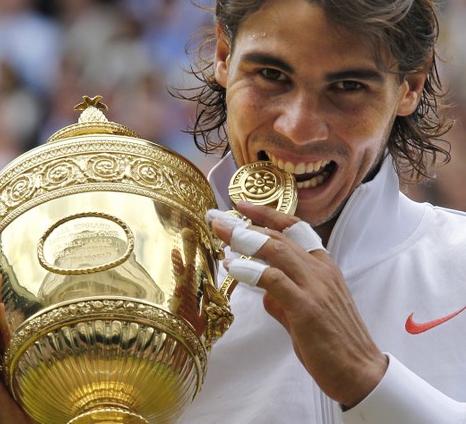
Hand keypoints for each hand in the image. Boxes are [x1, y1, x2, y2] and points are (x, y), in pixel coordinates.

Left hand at [213, 201, 387, 407]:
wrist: (361, 372)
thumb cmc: (334, 343)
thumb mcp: (306, 311)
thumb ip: (283, 297)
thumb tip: (263, 291)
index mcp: (323, 267)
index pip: (295, 228)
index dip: (267, 214)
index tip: (243, 206)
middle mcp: (320, 270)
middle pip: (279, 235)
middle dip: (245, 225)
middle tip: (217, 219)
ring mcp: (315, 286)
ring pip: (276, 249)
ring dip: (244, 239)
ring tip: (220, 233)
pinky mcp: (307, 307)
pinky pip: (273, 279)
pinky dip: (250, 270)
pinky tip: (232, 268)